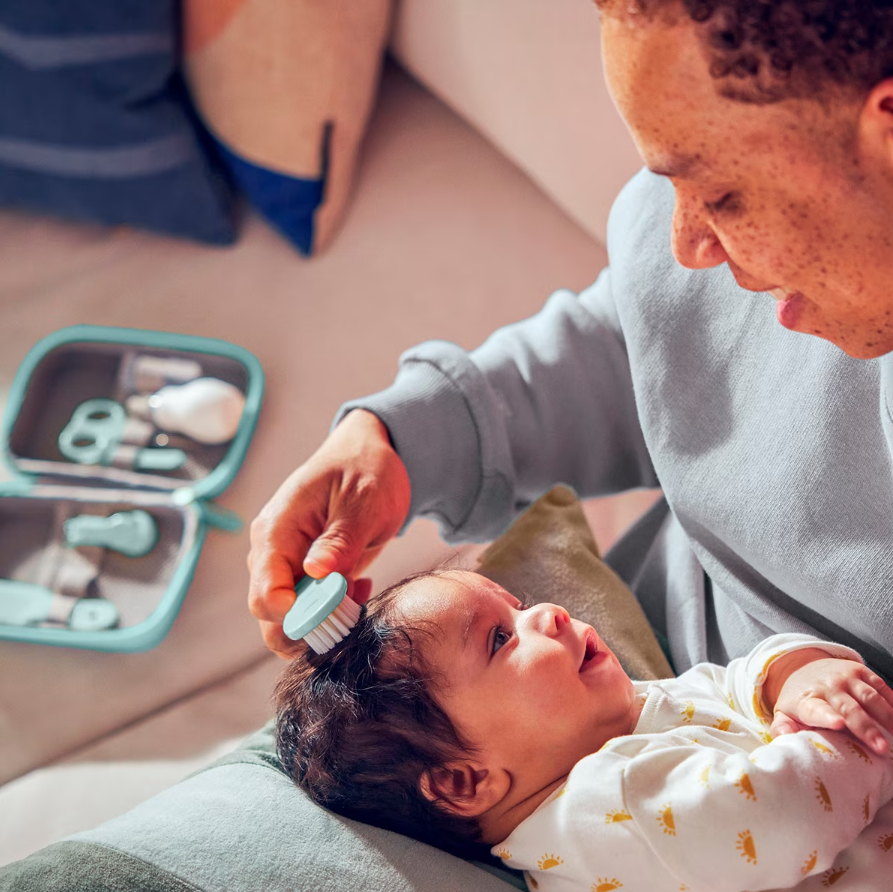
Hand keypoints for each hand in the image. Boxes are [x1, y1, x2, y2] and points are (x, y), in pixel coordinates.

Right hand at [247, 410, 410, 657]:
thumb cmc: (364, 468)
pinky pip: (310, 610)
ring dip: (327, 620)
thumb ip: (340, 540)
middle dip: (312, 627)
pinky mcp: (304, 574)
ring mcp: (286, 566)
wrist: (369, 455)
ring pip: (291, 620)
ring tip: (361, 590)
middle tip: (354, 606)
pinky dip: (335, 611)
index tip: (335, 610)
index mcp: (276, 531)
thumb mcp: (362, 500)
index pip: (265, 596)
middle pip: (271, 618)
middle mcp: (272, 554)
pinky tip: (360, 587)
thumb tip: (315, 573)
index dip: (295, 617)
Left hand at [766, 650, 892, 754]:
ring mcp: (846, 677)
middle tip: (881, 748)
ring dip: (887, 717)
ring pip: (869, 697)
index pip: (816, 709)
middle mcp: (828, 687)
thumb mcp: (784, 714)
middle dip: (866, 728)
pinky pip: (881, 686)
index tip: (838, 724)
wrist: (803, 666)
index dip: (827, 716)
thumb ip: (783, 730)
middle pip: (849, 708)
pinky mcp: (861, 671)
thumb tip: (786, 743)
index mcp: (807, 700)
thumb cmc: (798, 700)